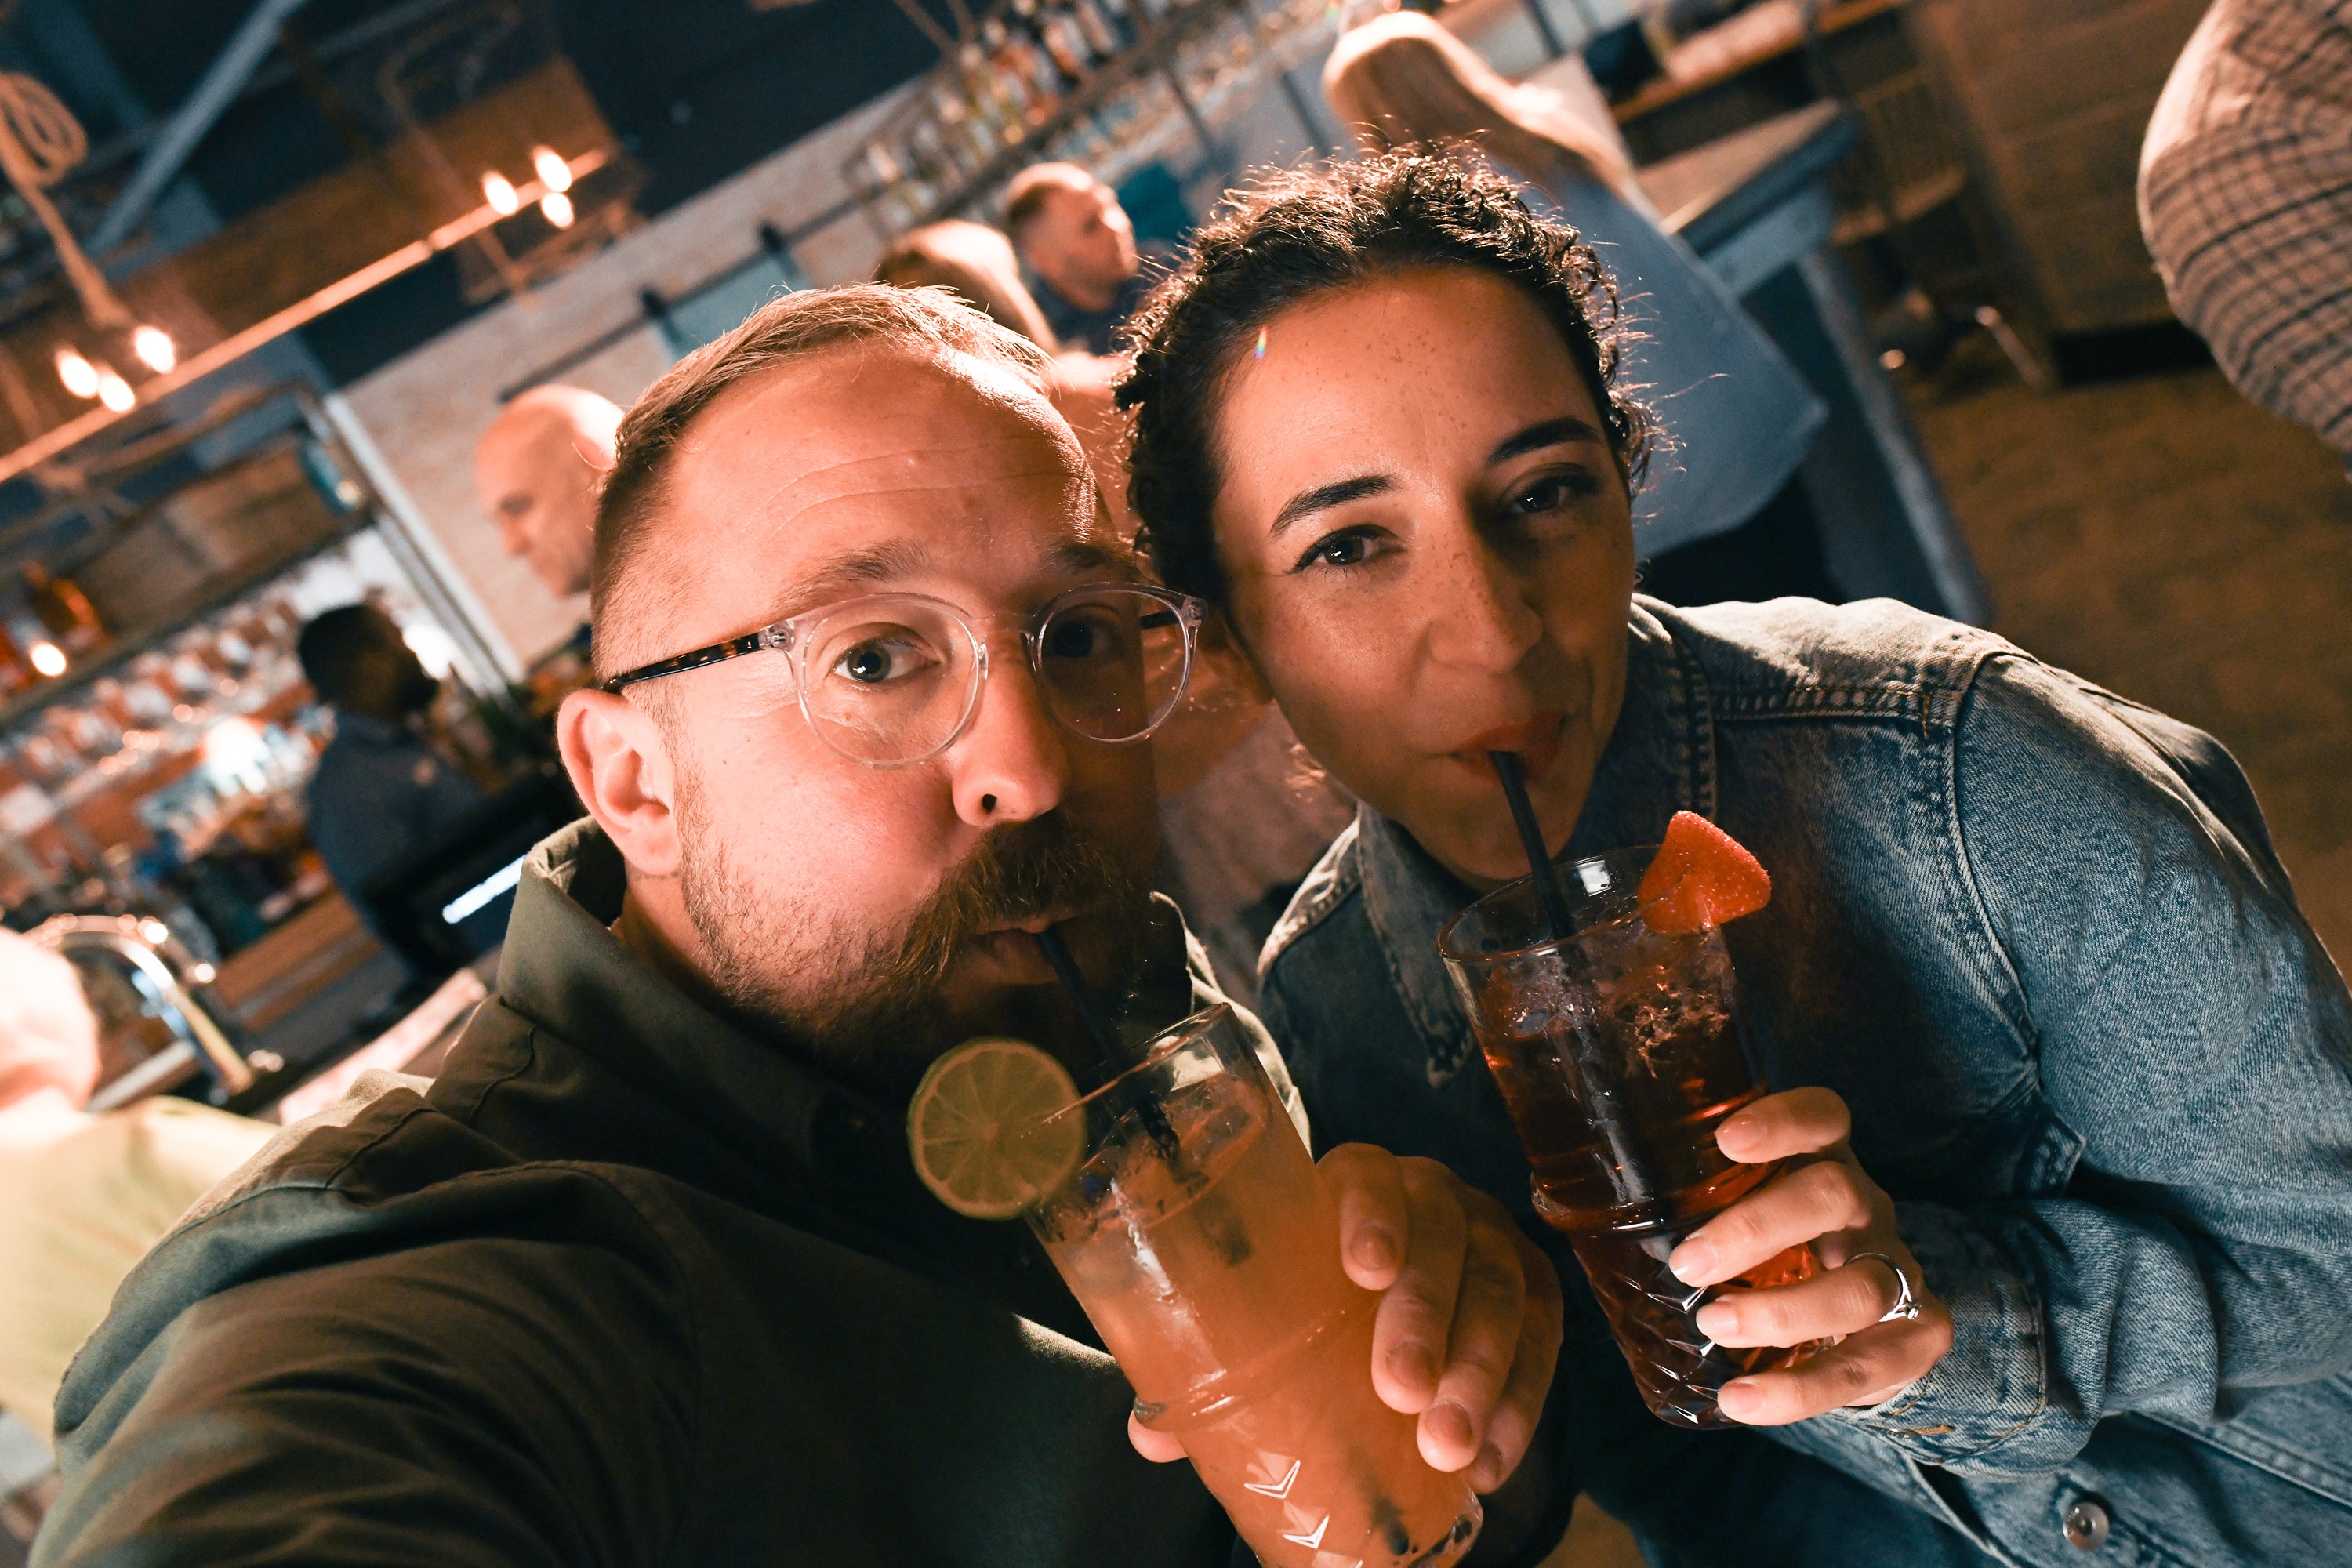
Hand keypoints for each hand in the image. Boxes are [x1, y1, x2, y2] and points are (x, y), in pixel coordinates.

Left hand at [1128, 1144, 1563, 1492]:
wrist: (1401, 1314)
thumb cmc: (1314, 1306)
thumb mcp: (1269, 1319)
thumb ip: (1212, 1365)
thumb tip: (1148, 1435)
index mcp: (1353, 1186)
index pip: (1367, 1175)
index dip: (1372, 1213)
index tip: (1363, 1271)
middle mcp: (1433, 1196)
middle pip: (1444, 1237)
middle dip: (1427, 1316)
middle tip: (1402, 1393)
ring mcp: (1491, 1239)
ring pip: (1501, 1290)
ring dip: (1479, 1372)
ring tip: (1448, 1448)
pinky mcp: (1536, 1290)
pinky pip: (1543, 1340)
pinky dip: (1520, 1406)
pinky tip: (1491, 1464)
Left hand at [1661, 1087, 1952, 1424]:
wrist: (1863, 1319)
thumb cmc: (1772, 1251)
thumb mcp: (1737, 1211)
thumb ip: (1676, 1200)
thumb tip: (1556, 1195)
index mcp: (1821, 1161)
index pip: (1823, 1117)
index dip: (1784, 1122)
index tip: (1728, 1141)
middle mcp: (1866, 1207)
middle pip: (1835, 1194)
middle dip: (1758, 1228)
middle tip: (1688, 1264)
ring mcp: (1897, 1270)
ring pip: (1861, 1286)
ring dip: (1781, 1312)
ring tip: (1714, 1326)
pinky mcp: (1917, 1336)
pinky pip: (1869, 1367)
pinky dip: (1802, 1391)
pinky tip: (1741, 1400)